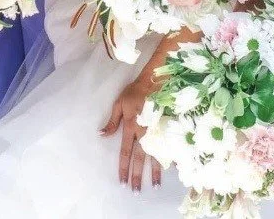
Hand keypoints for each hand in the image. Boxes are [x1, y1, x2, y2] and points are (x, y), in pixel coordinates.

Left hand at [99, 74, 161, 190]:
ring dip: (153, 172)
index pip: (125, 152)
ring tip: (154, 186)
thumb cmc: (136, 91)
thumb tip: (102, 135)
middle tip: (136, 192)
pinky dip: (169, 159)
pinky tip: (171, 170)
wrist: (157, 80)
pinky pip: (168, 146)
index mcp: (131, 127)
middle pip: (139, 159)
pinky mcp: (166, 128)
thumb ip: (112, 121)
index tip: (122, 182)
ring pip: (154, 156)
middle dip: (137, 176)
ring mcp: (156, 131)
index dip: (123, 168)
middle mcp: (144, 133)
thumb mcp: (119, 103)